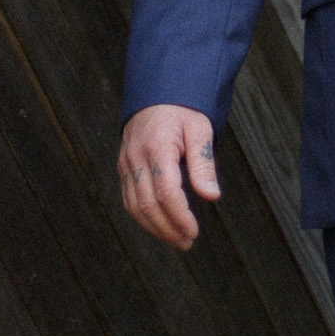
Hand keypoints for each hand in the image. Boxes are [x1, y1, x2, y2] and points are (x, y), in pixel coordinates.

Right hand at [119, 105, 220, 248]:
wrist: (157, 93)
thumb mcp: (201, 129)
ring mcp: (126, 163)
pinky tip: (160, 225)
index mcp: (157, 147)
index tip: (193, 232)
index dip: (179, 217)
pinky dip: (143, 217)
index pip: (166, 192)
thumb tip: (211, 196)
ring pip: (134, 206)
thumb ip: (203, 162)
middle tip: (187, 242)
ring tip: (177, 240)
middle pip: (147, 204)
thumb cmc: (183, 110)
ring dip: (154, 228)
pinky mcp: (123, 167)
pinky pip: (129, 199)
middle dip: (167, 228)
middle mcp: (136, 158)